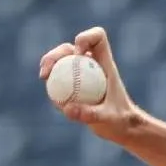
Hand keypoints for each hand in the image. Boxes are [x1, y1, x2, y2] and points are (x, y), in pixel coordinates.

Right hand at [39, 26, 140, 142]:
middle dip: (56, 54)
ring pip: (61, 61)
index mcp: (105, 63)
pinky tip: (52, 97)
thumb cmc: (121, 120)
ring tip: (44, 77)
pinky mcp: (75, 86)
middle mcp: (92, 64)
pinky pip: (59, 80)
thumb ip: (91, 114)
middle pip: (70, 48)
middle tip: (47, 71)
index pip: (97, 37)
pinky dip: (52, 84)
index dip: (85, 38)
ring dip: (49, 64)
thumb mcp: (109, 118)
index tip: (78, 54)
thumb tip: (67, 108)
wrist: (122, 128)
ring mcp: (82, 74)